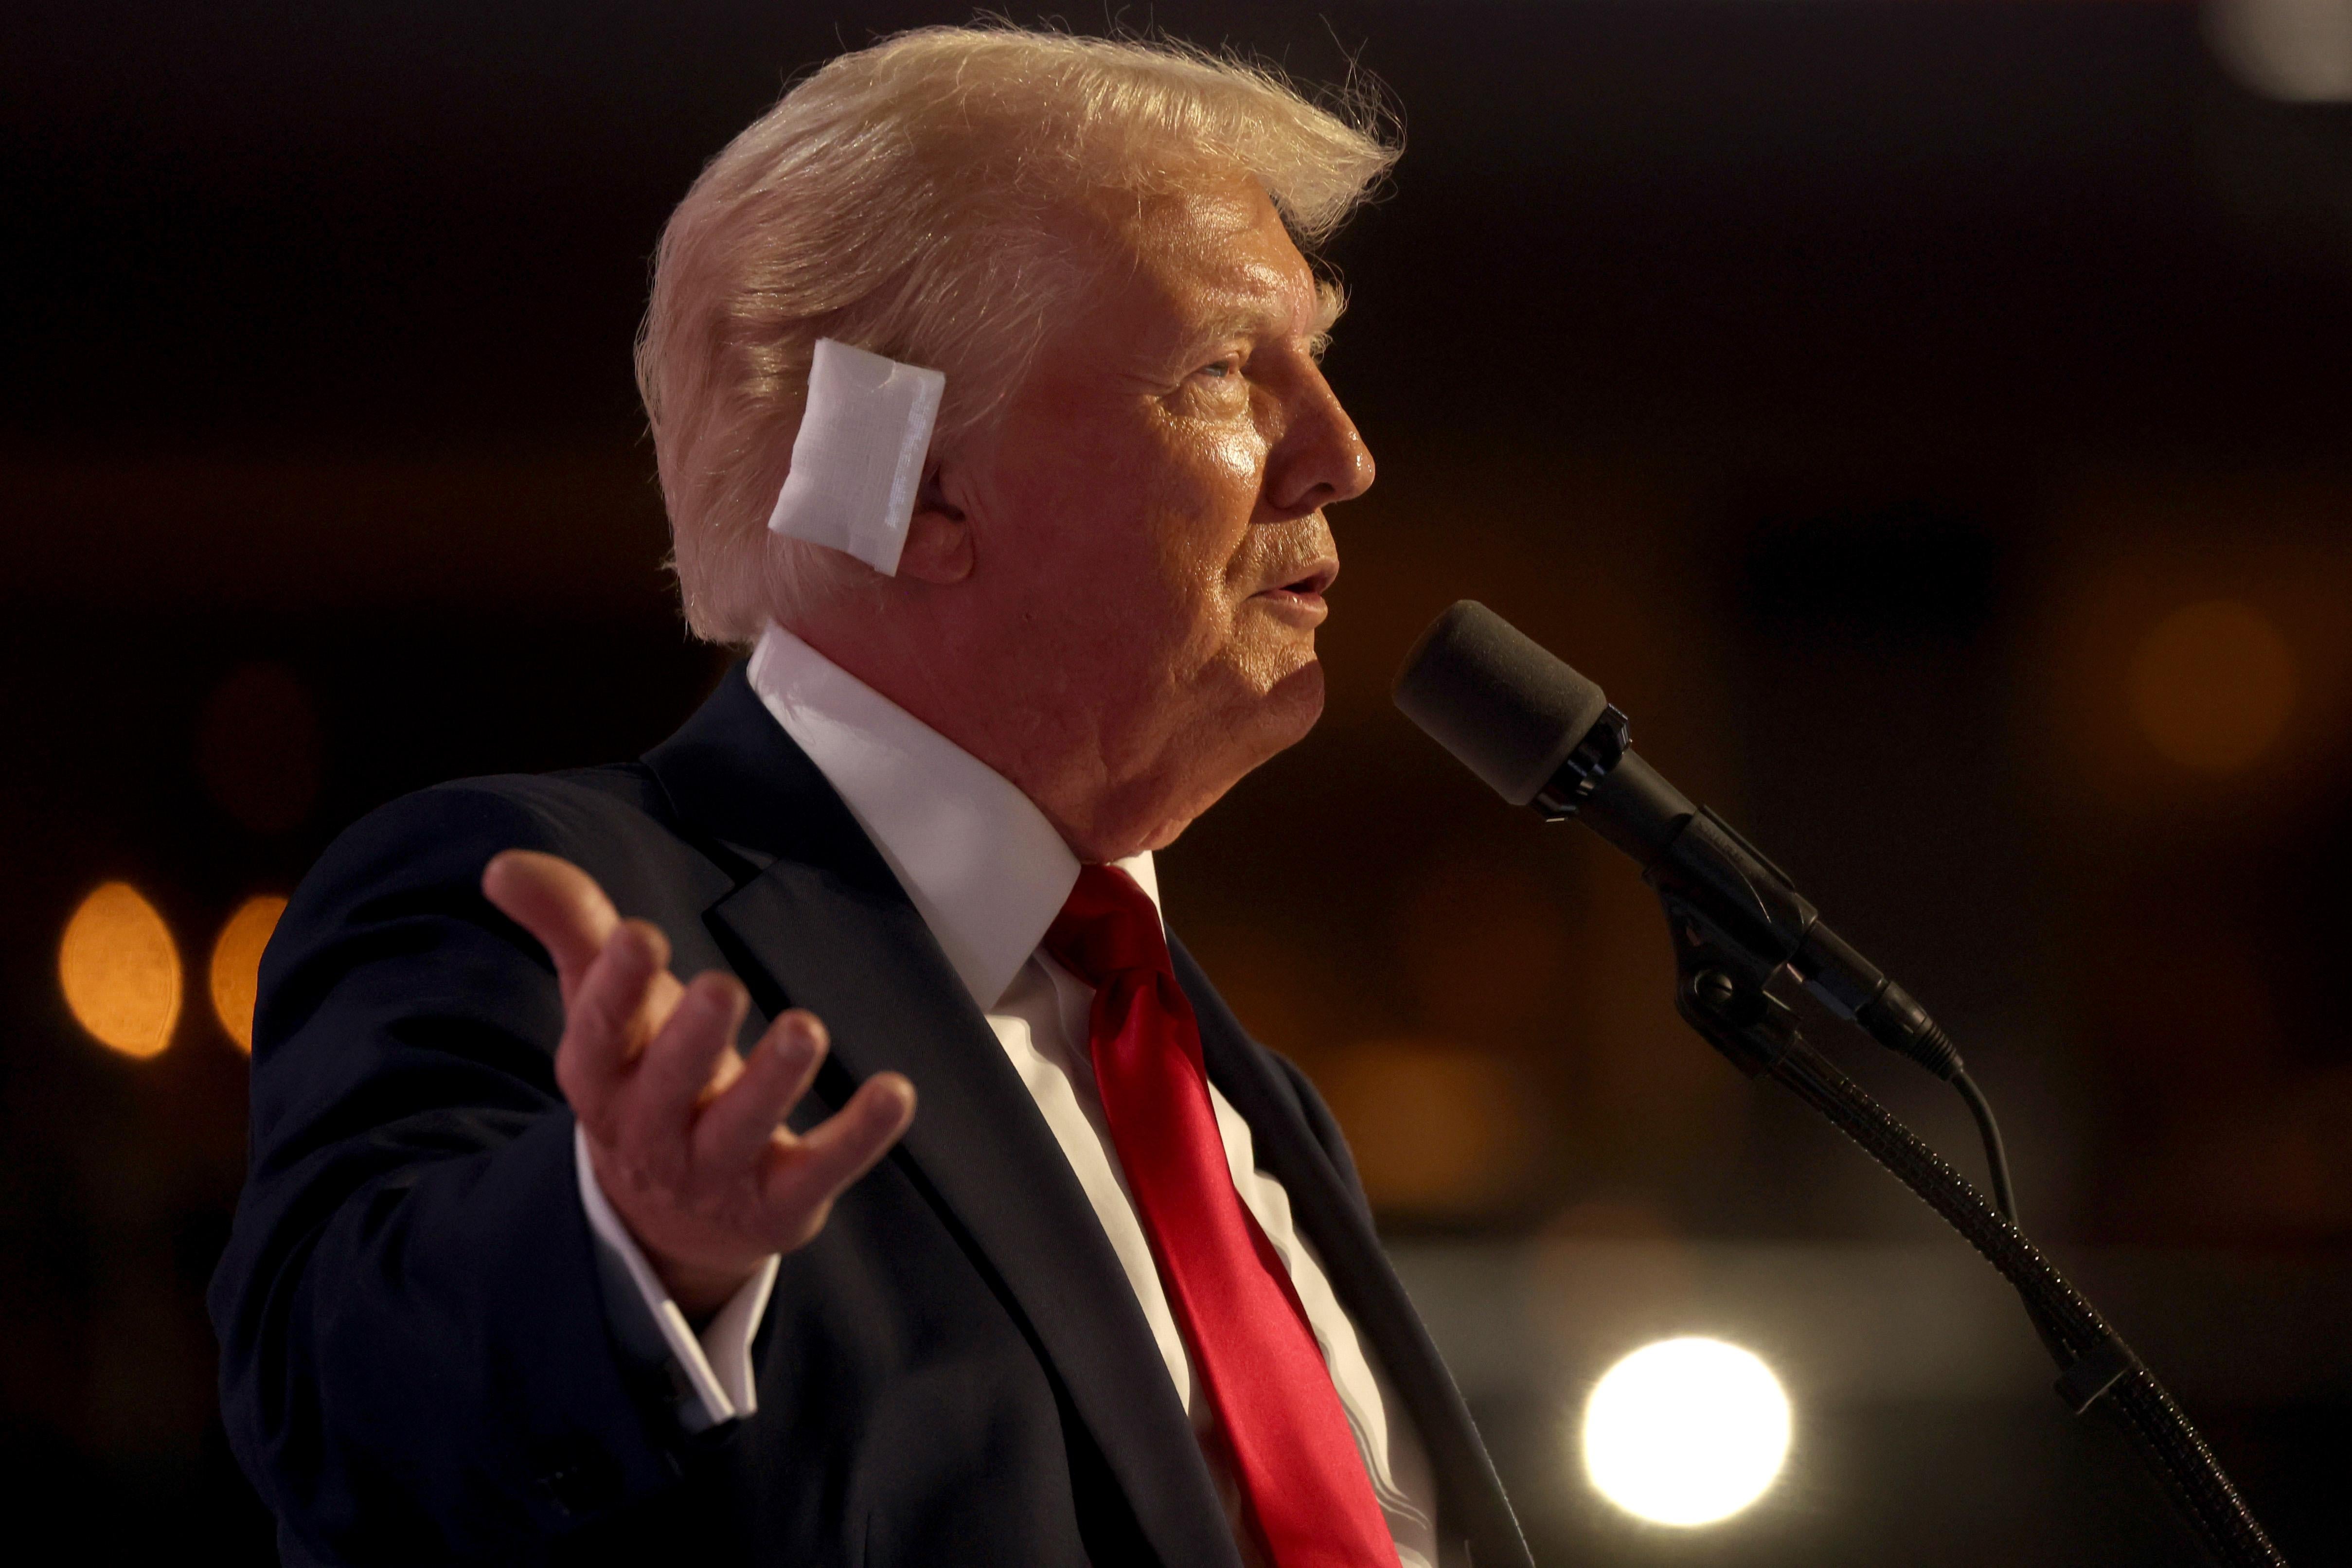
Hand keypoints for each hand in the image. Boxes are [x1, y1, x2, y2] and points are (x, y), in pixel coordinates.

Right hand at [482, 849, 915, 1316]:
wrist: (671, 1216)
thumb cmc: (645, 1074)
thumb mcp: (607, 1004)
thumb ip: (571, 928)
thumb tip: (503, 864)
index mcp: (603, 1078)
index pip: (598, 1036)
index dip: (616, 990)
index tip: (641, 936)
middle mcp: (652, 1130)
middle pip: (666, 1088)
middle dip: (692, 1039)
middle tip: (724, 986)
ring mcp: (717, 1172)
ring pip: (740, 1129)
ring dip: (774, 1081)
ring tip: (806, 1028)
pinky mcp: (781, 1202)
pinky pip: (821, 1169)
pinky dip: (859, 1136)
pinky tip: (895, 1092)